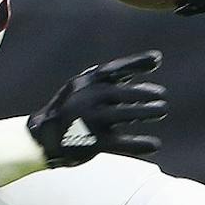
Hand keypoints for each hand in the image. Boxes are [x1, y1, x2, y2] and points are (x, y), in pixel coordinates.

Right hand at [26, 52, 167, 166]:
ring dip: (146, 112)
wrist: (42, 138)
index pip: (113, 70)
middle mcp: (86, 99)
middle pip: (120, 93)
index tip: (156, 60)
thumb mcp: (83, 89)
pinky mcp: (91, 143)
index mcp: (84, 83)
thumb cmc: (71, 110)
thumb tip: (148, 79)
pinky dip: (139, 144)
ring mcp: (88, 120)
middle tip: (162, 96)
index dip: (135, 63)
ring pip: (123, 114)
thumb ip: (112, 83)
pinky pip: (120, 143)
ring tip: (162, 110)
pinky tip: (154, 144)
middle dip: (144, 93)